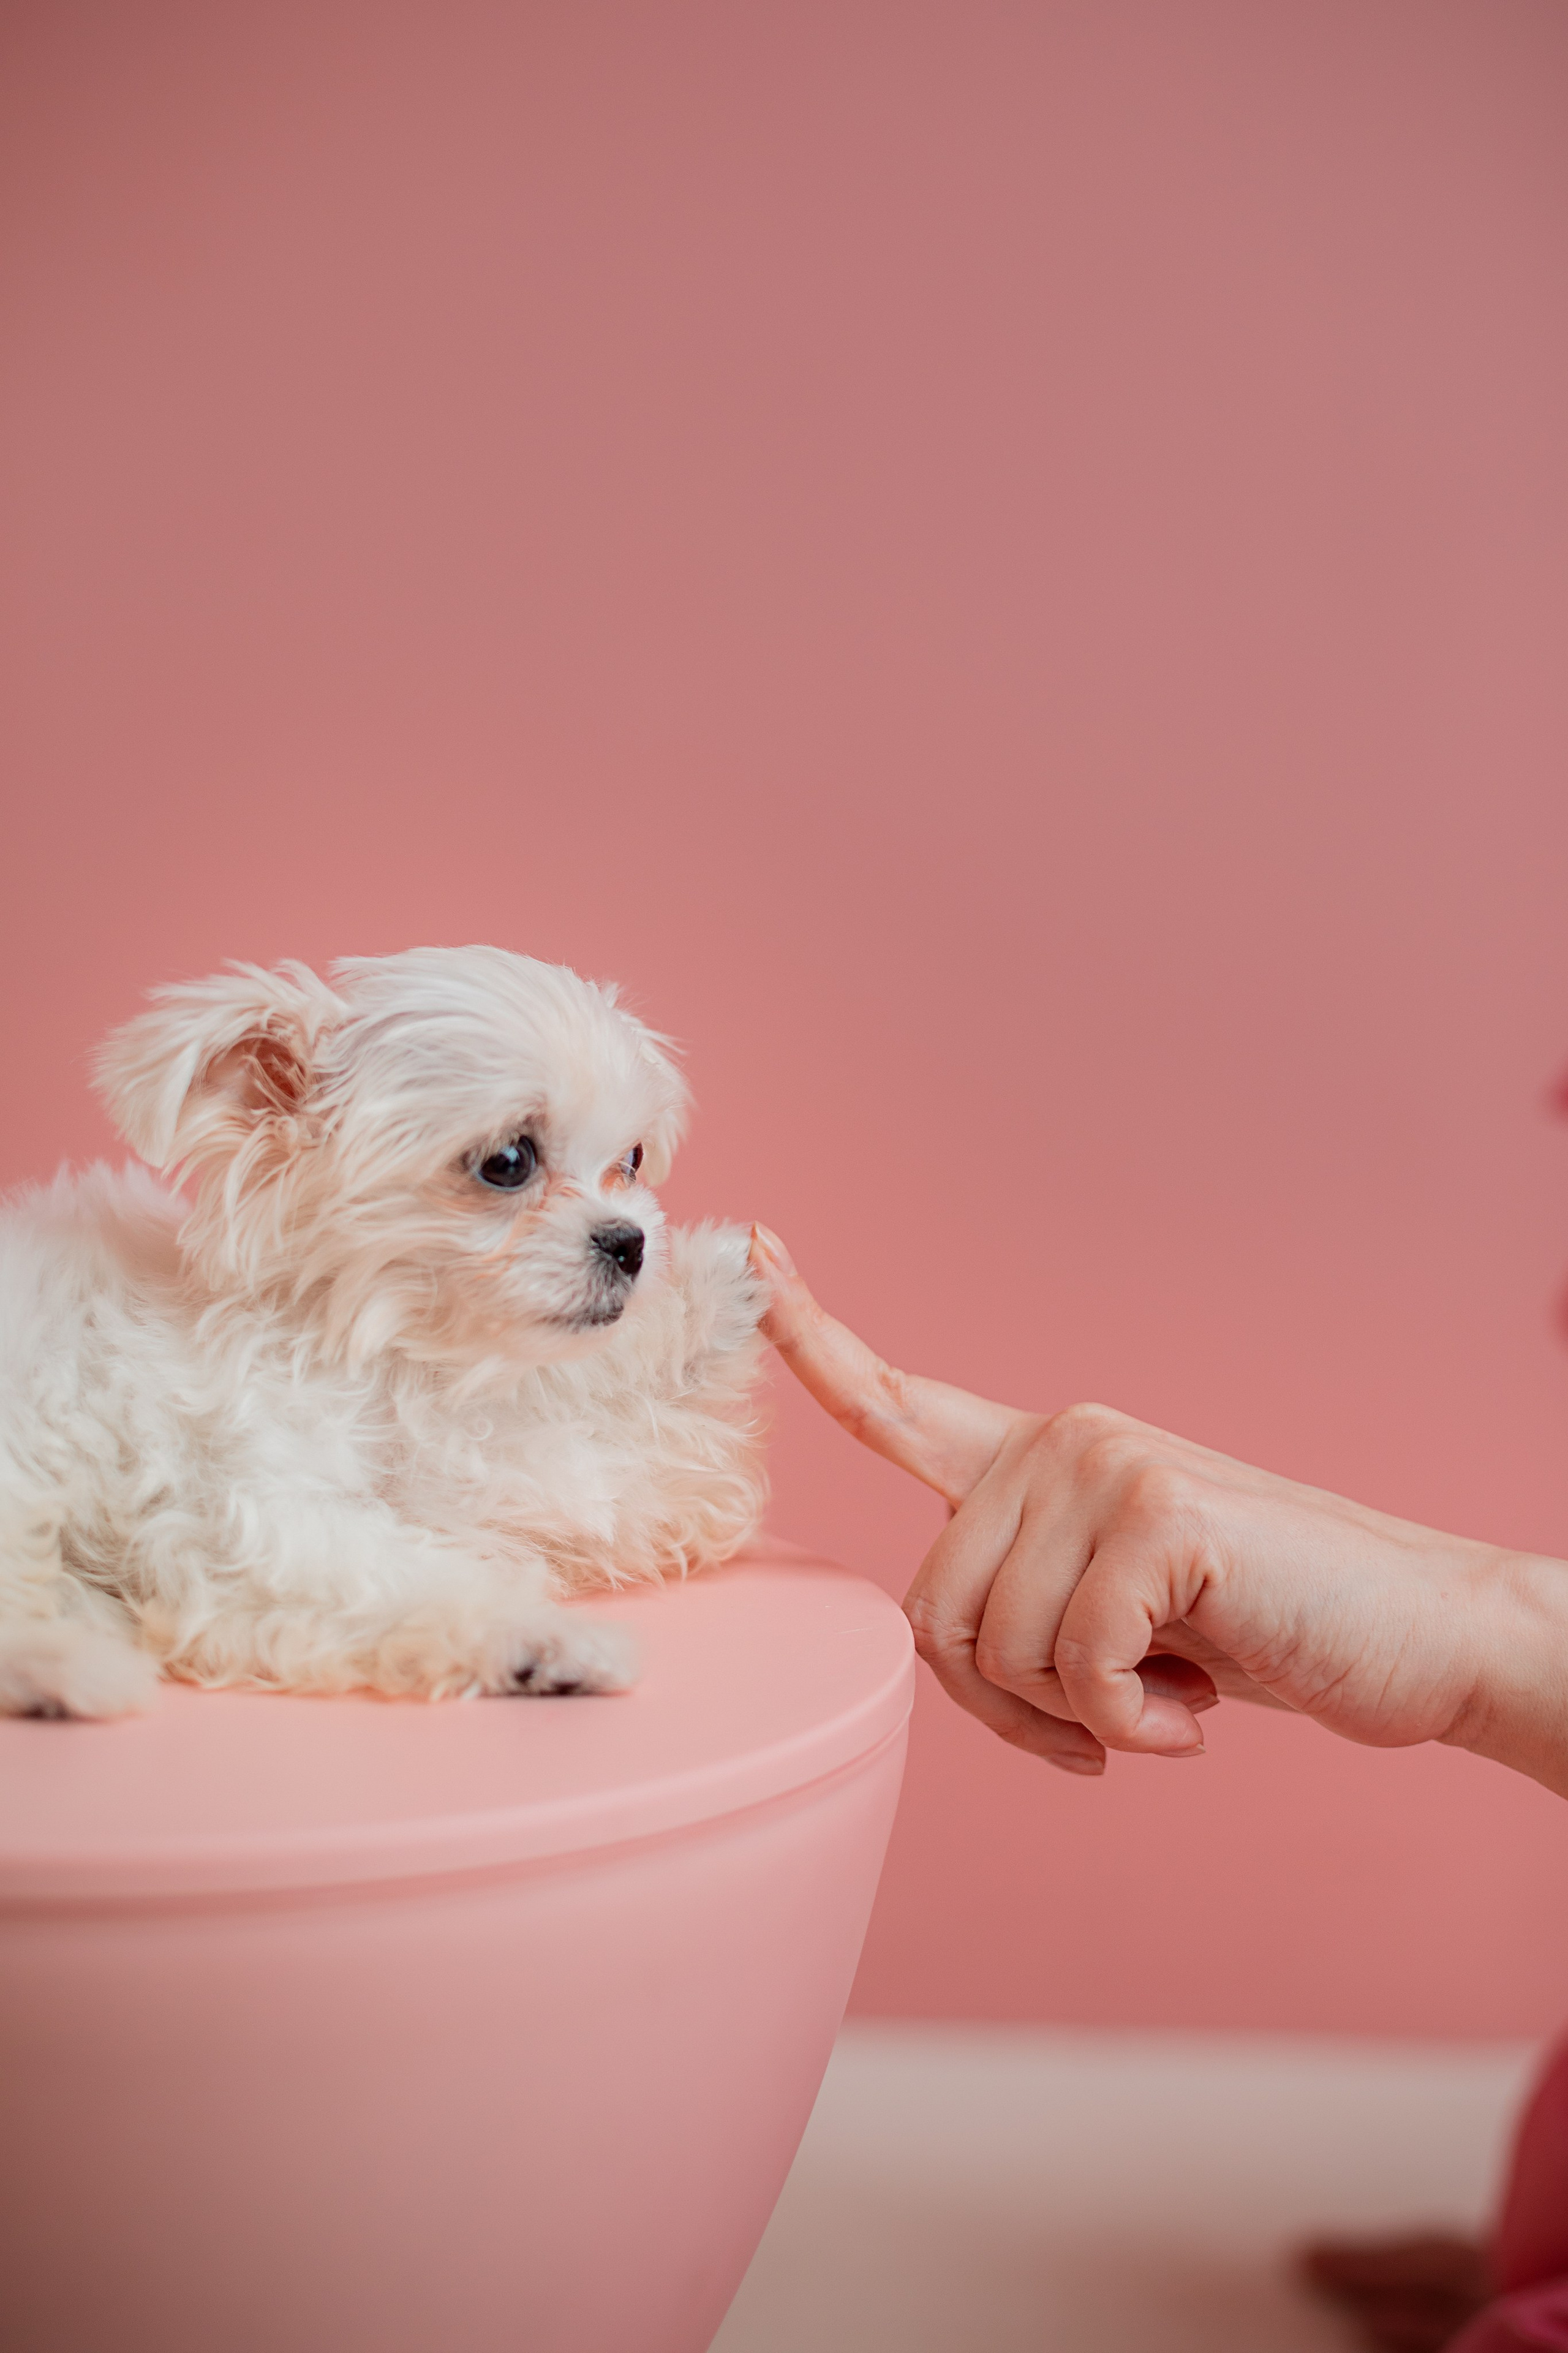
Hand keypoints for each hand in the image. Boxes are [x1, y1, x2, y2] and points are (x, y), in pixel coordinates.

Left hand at [749, 1226, 1564, 1787]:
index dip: (811, 1341)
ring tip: (1167, 1695)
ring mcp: (1104, 1466)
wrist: (1412, 1634)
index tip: (749, 1255)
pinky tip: (1197, 1707)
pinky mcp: (1156, 1516)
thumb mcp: (1110, 1619)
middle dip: (1006, 1707)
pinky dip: (1134, 1726)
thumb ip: (1018, 1606)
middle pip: (931, 1615)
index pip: (897, 1401)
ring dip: (1079, 1719)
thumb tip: (934, 1642)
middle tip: (1107, 1716)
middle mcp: (1057, 1442)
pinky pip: (1077, 1671)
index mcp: (1036, 1460)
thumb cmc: (1254, 1632)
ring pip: (996, 1653)